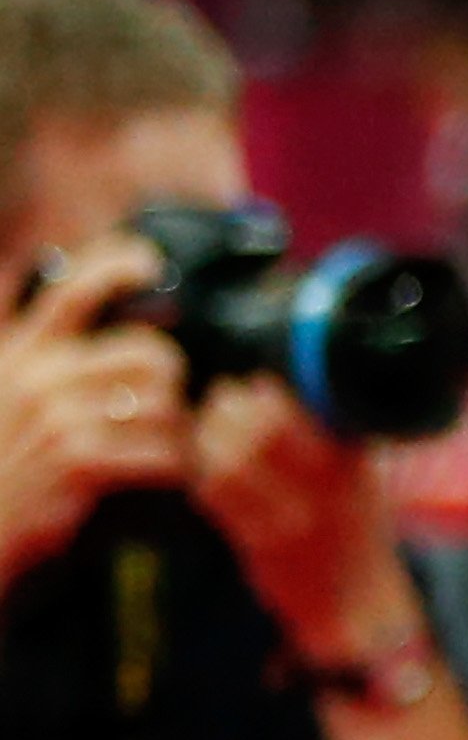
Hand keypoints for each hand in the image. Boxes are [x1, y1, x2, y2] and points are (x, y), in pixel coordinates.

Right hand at [0, 239, 195, 583]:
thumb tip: (93, 309)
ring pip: (163, 405)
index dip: (117, 266)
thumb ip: (44, 354)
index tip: (151, 263)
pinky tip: (168, 475)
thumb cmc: (3, 459)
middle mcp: (37, 377)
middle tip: (169, 406)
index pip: (70, 290)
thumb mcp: (7, 391)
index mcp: (20, 353)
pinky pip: (160, 454)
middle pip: (149, 354)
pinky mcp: (77, 461)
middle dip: (174, 382)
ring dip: (179, 431)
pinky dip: (176, 467)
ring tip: (167, 447)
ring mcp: (56, 418)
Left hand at [186, 374, 418, 668]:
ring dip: (207, 441)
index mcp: (354, 461)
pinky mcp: (262, 543)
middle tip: (218, 405)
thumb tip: (260, 383)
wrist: (359, 603)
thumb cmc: (352, 530)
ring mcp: (296, 516)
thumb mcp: (358, 475)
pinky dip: (202, 475)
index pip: (300, 406)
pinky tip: (205, 472)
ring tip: (206, 435)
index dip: (263, 390)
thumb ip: (321, 433)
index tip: (251, 387)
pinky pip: (216, 495)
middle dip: (228, 408)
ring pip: (232, 459)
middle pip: (262, 426)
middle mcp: (329, 486)